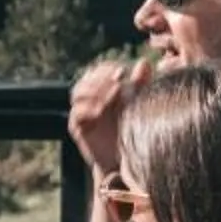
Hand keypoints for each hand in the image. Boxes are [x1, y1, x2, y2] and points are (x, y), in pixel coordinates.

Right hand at [68, 54, 153, 177]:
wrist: (126, 160)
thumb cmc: (132, 129)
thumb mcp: (138, 103)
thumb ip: (140, 83)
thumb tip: (144, 62)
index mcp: (101, 89)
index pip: (98, 70)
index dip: (108, 68)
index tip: (124, 70)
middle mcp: (88, 98)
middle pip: (86, 78)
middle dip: (102, 76)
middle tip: (119, 78)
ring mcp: (80, 112)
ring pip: (79, 92)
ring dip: (96, 88)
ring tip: (116, 91)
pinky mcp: (76, 127)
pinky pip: (77, 113)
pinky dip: (89, 108)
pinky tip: (104, 108)